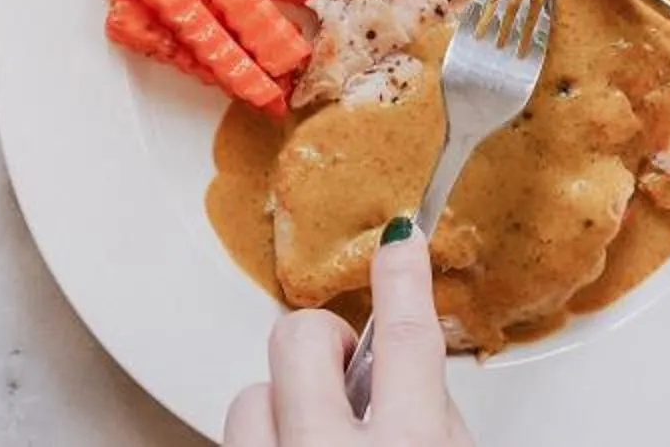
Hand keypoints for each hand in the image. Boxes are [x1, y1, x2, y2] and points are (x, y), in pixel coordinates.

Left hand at [225, 224, 475, 446]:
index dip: (403, 279)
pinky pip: (237, 436)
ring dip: (285, 405)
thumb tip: (402, 363)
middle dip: (325, 344)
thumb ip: (431, 416)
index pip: (405, 337)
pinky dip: (267, 439)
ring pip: (253, 392)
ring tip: (315, 439)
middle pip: (302, 338)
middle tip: (348, 377)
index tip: (401, 242)